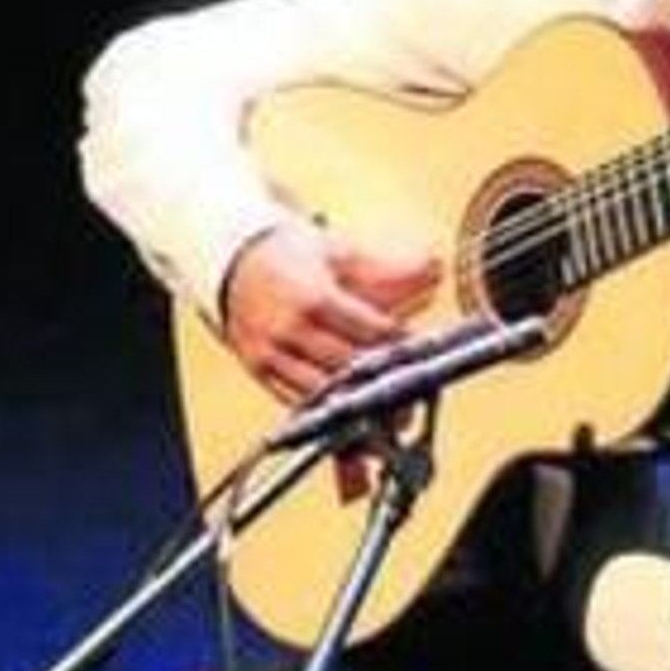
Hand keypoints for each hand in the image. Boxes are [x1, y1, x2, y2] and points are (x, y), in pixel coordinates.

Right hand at [221, 215, 443, 401]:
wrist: (234, 262)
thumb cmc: (289, 256)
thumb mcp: (341, 252)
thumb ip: (389, 267)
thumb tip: (435, 267)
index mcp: (313, 297)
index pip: (371, 331)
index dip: (401, 345)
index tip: (421, 352)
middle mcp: (289, 329)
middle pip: (350, 366)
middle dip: (384, 382)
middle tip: (412, 394)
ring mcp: (272, 353)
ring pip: (324, 392)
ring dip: (358, 406)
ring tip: (388, 416)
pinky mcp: (260, 370)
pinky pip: (296, 401)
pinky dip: (326, 412)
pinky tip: (351, 417)